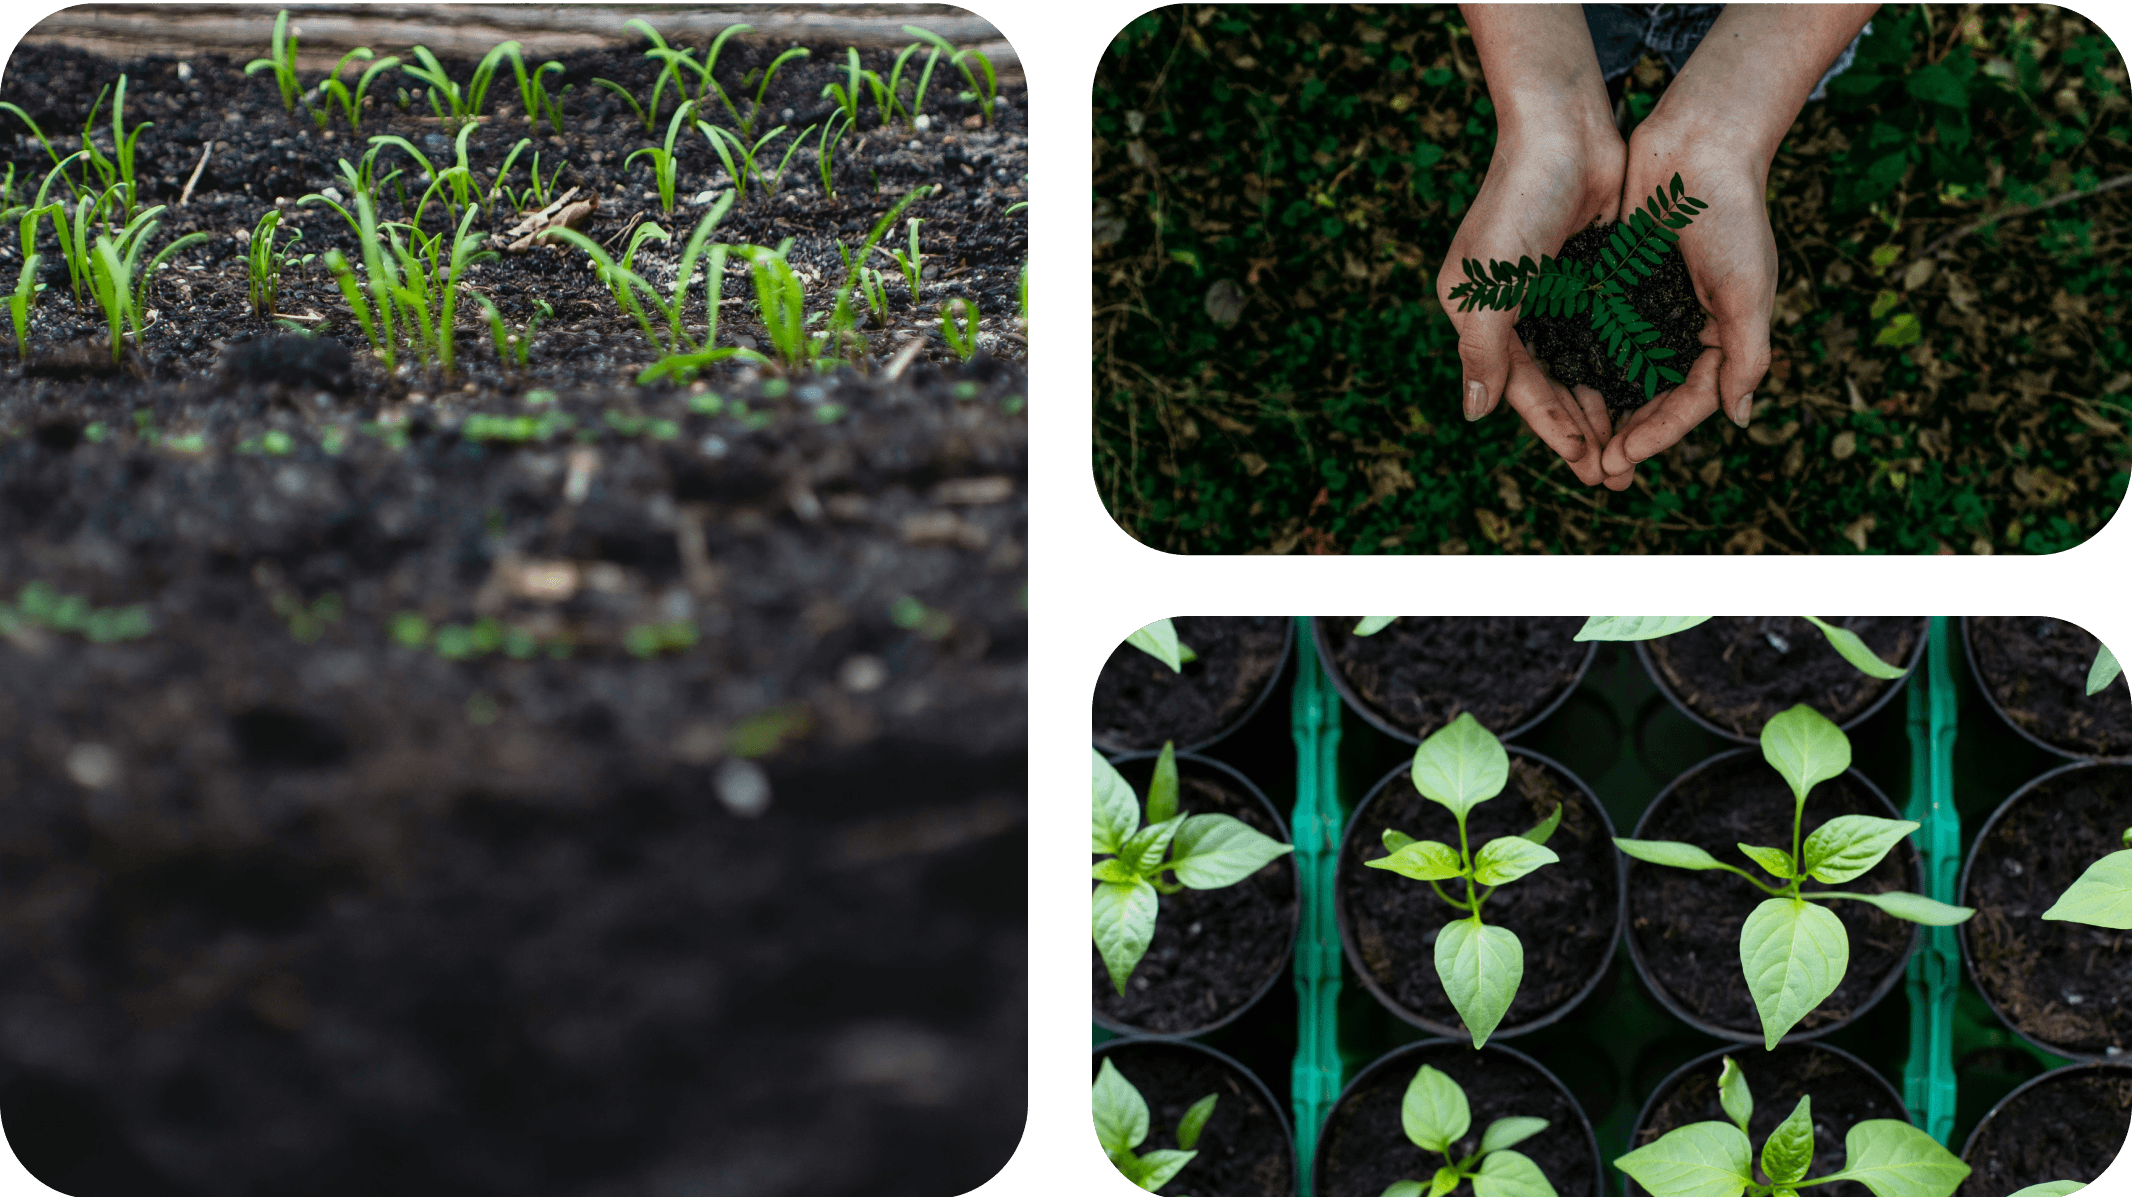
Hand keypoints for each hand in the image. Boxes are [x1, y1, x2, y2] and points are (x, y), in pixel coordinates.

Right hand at [1437, 121, 1624, 486]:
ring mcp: (1552, 291)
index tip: (1587, 466)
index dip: (1552, 430)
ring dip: (1606, 403)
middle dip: (1583, 430)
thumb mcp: (1490, 284)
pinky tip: (1648, 388)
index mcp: (1479, 315)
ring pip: (1582, 364)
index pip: (1518, 387)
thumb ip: (1482, 351)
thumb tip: (1473, 414)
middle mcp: (1513, 309)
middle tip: (1617, 473)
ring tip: (1635, 442)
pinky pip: (1606, 331)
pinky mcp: (1589, 272)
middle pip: (1551, 384)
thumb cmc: (1518, 202)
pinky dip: (1622, 361)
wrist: (1564, 129)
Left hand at [1593, 2, 1872, 488]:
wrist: (1698, 145)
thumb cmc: (1731, 215)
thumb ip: (1745, 354)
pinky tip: (1555, 388)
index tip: (1621, 459)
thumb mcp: (1747, 289)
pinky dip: (1581, 362)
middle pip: (1651, 397)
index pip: (1687, 402)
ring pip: (1620, 373)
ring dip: (1600, 410)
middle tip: (1594, 472)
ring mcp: (1648, 307)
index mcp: (1721, 335)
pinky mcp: (1617, 284)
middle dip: (1626, 436)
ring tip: (1574, 445)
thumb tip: (1738, 418)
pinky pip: (1596, 334)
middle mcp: (1684, 328)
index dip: (1656, 435)